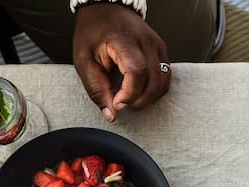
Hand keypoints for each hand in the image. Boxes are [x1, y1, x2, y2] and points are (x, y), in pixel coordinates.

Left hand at [72, 4, 170, 121]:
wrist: (105, 9)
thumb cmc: (93, 33)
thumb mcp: (83, 60)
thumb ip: (96, 89)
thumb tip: (111, 114)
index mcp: (124, 40)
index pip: (137, 71)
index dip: (129, 94)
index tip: (117, 103)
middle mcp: (146, 41)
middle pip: (154, 81)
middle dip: (138, 101)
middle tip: (121, 104)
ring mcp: (157, 46)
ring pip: (163, 83)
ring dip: (148, 99)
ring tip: (129, 99)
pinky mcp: (161, 51)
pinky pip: (165, 78)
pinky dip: (154, 91)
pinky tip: (139, 92)